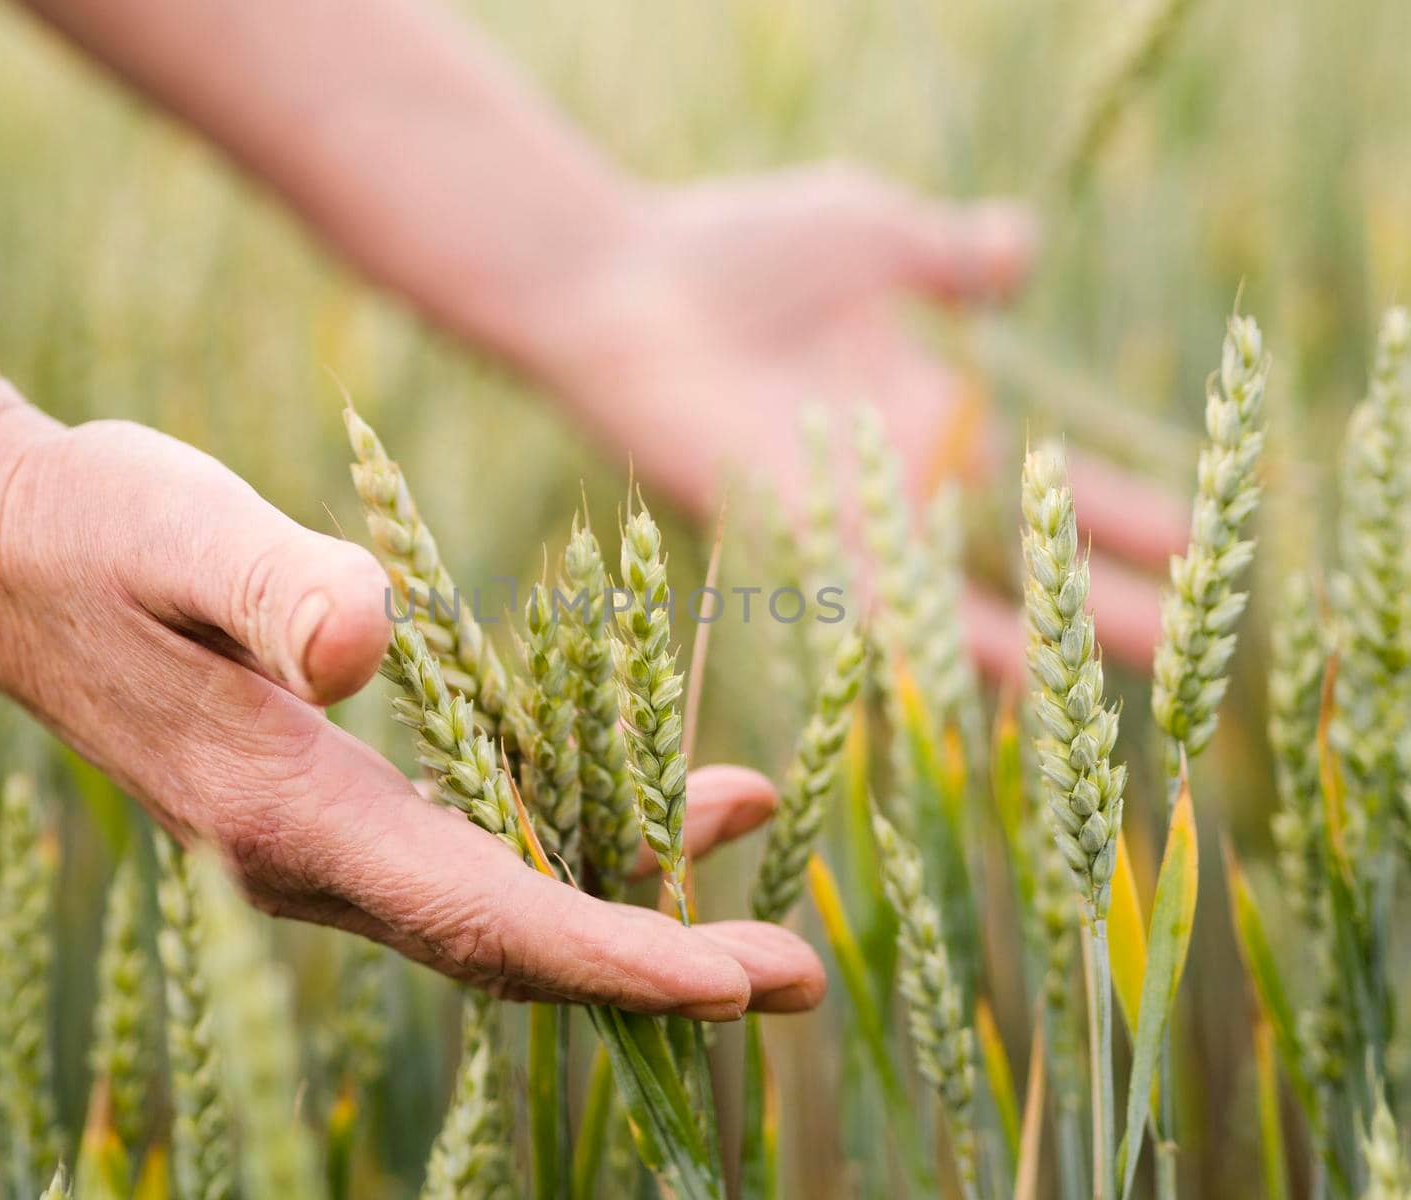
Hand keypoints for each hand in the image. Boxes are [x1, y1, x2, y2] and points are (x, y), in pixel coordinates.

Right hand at [0, 388, 823, 1017]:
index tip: (735, 980)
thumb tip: (368, 645)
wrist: (11, 550)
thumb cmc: (98, 529)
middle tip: (797, 975)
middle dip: (656, 962)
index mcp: (288, 813)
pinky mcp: (336, 797)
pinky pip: (477, 845)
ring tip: (757, 850)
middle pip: (510, 943)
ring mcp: (323, 838)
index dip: (613, 954)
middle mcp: (311, 857)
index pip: (480, 915)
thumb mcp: (177, 530)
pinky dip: (577, 832)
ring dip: (632, 894)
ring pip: (503, 899)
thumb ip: (273, 586)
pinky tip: (660, 788)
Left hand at [541, 166, 1187, 679]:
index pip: (1045, 472)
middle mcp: (899, 484)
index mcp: (927, 412)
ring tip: (1133, 670)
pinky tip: (1012, 691)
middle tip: (1194, 632)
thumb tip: (1025, 250)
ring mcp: (853, 523)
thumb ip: (951, 255)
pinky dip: (945, 653)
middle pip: (1022, 550)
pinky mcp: (800, 548)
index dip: (1119, 502)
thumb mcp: (874, 234)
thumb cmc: (738, 250)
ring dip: (1049, 636)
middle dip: (1105, 588)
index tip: (1197, 526)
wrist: (628, 288)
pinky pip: (887, 615)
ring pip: (969, 598)